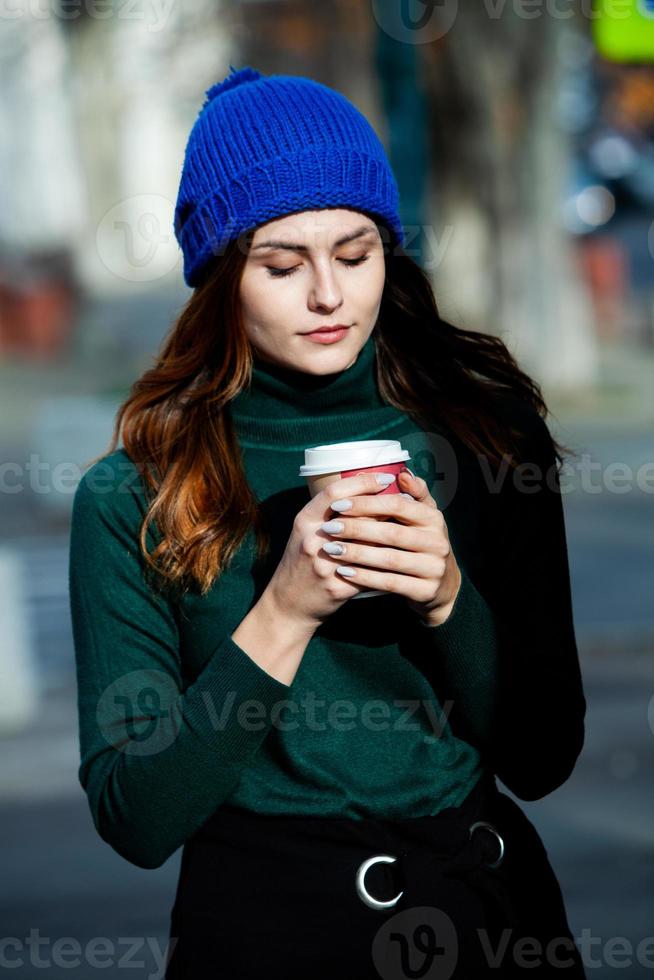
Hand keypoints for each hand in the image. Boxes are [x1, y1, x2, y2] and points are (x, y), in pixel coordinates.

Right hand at [266, 470, 399, 632]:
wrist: (288, 604)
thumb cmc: (301, 562)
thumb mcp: (305, 531)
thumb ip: (329, 513)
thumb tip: (366, 492)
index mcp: (304, 520)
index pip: (335, 492)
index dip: (362, 482)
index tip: (385, 477)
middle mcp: (313, 540)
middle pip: (357, 515)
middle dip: (385, 505)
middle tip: (407, 499)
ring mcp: (325, 564)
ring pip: (368, 543)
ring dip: (391, 533)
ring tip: (409, 524)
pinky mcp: (338, 587)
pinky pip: (370, 570)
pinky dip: (386, 560)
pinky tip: (402, 554)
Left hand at [320, 468, 461, 625]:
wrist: (441, 587)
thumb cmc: (423, 544)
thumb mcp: (423, 518)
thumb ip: (414, 494)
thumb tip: (402, 473)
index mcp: (434, 518)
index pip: (399, 505)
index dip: (367, 503)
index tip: (338, 504)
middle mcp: (438, 542)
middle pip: (392, 532)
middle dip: (357, 528)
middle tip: (329, 527)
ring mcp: (434, 568)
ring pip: (389, 559)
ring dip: (357, 553)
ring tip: (331, 549)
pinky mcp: (426, 590)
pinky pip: (390, 582)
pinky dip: (365, 577)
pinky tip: (344, 571)